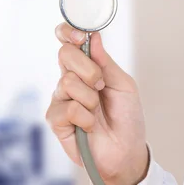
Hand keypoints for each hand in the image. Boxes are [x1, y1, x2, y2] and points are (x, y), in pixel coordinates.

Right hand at [45, 23, 149, 184]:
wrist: (127, 151)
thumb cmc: (127, 119)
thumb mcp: (124, 85)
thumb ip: (106, 62)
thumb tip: (93, 37)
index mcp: (86, 69)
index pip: (67, 42)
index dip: (68, 33)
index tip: (80, 36)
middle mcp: (70, 80)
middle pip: (65, 55)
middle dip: (89, 69)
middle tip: (101, 85)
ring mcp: (61, 100)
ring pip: (68, 82)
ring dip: (91, 98)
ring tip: (98, 111)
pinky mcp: (56, 120)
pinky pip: (68, 108)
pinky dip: (85, 118)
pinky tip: (90, 127)